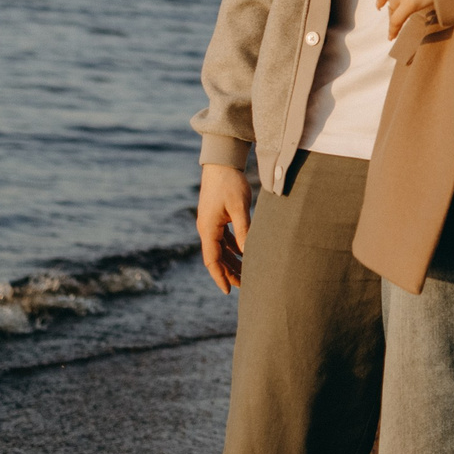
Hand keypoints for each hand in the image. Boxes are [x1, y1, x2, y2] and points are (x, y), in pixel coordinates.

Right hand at [197, 162, 251, 293]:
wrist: (222, 161)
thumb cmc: (230, 183)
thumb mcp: (239, 208)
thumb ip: (244, 230)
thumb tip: (248, 253)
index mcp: (208, 228)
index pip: (212, 260)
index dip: (220, 277)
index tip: (228, 291)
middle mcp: (206, 228)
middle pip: (216, 257)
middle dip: (229, 272)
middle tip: (244, 286)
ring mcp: (210, 222)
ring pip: (220, 248)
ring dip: (231, 261)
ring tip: (246, 273)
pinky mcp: (217, 216)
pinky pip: (223, 238)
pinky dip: (233, 247)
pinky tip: (244, 253)